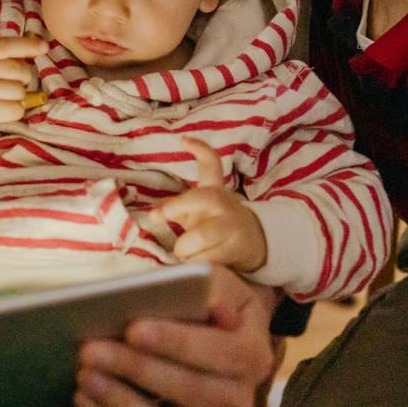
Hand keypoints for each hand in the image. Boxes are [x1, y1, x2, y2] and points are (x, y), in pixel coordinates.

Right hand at [0, 35, 47, 153]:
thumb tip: (36, 48)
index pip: (6, 45)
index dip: (28, 45)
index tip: (44, 46)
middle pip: (19, 70)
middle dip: (22, 79)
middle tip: (8, 85)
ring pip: (20, 90)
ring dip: (17, 97)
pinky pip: (17, 109)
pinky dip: (14, 111)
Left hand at [74, 265, 278, 406]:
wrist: (225, 339)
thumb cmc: (214, 306)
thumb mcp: (221, 285)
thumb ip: (213, 288)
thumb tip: (211, 302)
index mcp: (252, 354)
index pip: (217, 351)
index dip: (175, 342)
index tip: (134, 329)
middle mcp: (239, 396)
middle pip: (189, 390)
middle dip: (137, 369)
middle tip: (91, 350)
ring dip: (121, 401)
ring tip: (85, 376)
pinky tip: (85, 396)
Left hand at [153, 138, 266, 272]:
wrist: (255, 244)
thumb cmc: (217, 226)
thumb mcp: (199, 212)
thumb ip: (176, 209)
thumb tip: (152, 214)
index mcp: (215, 191)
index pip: (212, 165)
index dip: (200, 150)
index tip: (183, 139)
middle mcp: (225, 204)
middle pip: (203, 198)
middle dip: (179, 206)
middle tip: (161, 214)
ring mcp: (233, 226)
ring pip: (200, 235)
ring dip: (184, 249)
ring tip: (185, 255)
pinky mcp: (237, 249)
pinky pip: (207, 259)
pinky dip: (195, 265)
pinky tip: (195, 267)